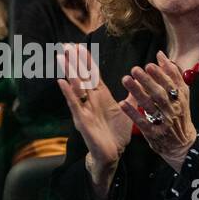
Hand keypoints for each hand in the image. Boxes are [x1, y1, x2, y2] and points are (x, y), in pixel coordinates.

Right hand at [56, 42, 132, 171]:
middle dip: (74, 61)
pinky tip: (61, 82)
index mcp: (101, 96)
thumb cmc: (118, 133)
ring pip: (76, 87)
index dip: (86, 60)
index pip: (92, 74)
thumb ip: (131, 96)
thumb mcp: (128, 111)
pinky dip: (68, 93)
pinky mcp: (82, 120)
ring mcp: (85, 108)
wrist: (113, 155)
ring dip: (69, 72)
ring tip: (61, 57)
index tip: (79, 46)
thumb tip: (137, 80)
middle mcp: (91, 99)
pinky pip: (74, 104)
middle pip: (81, 76)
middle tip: (66, 45)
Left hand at [119, 52, 197, 171]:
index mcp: (179, 99)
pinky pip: (142, 122)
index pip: (171, 86)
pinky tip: (122, 103)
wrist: (182, 144)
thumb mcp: (181, 94)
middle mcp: (172, 110)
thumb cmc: (179, 113)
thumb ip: (172, 74)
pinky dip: (132, 113)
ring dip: (137, 93)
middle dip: (148, 82)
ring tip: (126, 80)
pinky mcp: (153, 133)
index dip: (161, 75)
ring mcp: (163, 123)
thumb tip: (160, 55)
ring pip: (150, 107)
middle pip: (160, 95)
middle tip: (134, 69)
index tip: (149, 65)